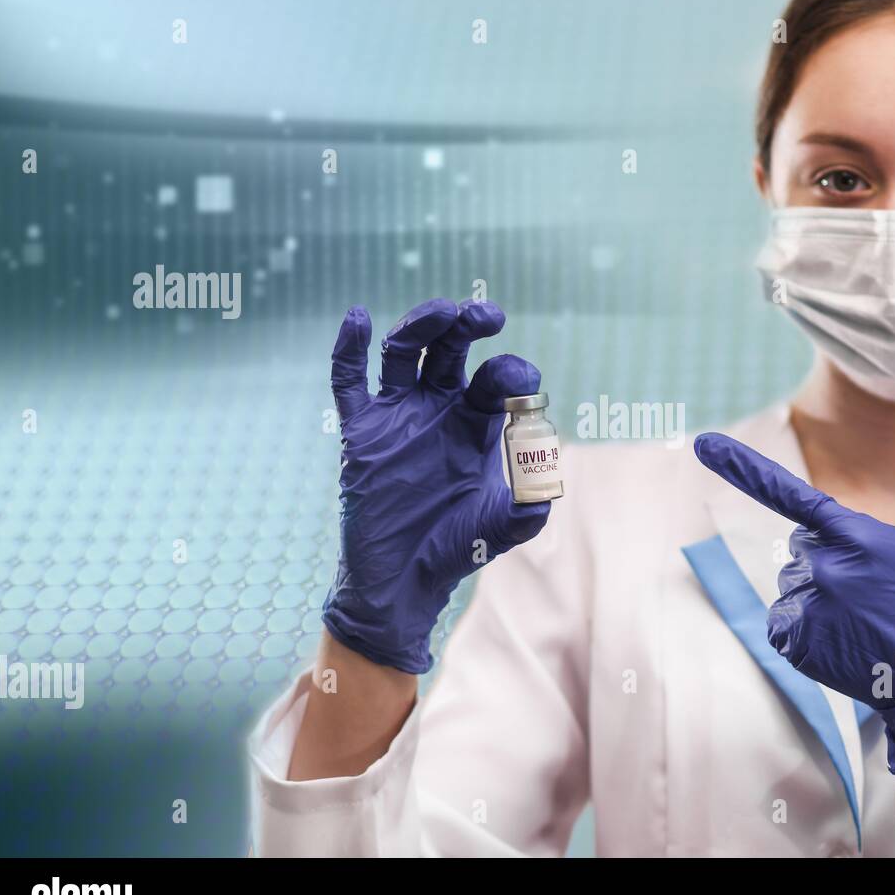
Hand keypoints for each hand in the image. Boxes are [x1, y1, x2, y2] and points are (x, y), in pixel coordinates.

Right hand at [323, 299, 550, 673]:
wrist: (405, 582)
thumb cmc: (459, 548)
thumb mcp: (504, 526)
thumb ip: (529, 502)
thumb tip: (546, 477)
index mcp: (479, 422)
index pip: (498, 379)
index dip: (512, 375)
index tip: (520, 389)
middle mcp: (439, 409)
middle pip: (451, 348)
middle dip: (468, 324)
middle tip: (486, 314)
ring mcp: (398, 416)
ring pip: (404, 351)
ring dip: (421, 324)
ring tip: (441, 312)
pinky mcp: (361, 432)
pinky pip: (348, 382)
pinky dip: (349, 348)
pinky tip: (357, 317)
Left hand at [694, 426, 894, 778]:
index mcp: (852, 535)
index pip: (789, 493)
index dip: (743, 467)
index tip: (702, 444)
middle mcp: (823, 568)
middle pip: (800, 546)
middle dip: (827, 559)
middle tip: (868, 587)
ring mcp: (806, 606)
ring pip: (792, 584)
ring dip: (818, 595)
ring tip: (858, 617)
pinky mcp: (792, 641)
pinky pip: (781, 620)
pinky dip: (803, 627)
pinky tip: (838, 638)